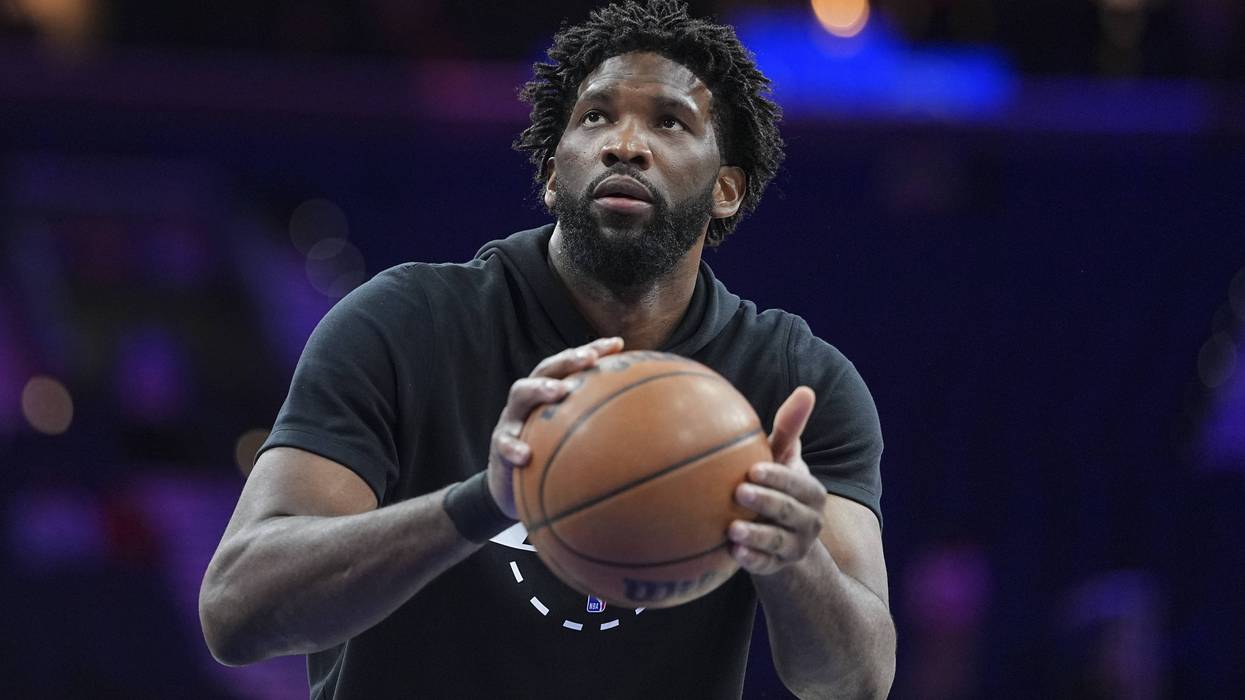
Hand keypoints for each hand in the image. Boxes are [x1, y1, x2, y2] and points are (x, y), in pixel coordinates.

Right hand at [487, 337, 623, 517]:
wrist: (510, 487)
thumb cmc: (551, 456)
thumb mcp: (574, 439)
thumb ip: (602, 429)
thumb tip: (652, 433)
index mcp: (550, 392)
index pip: (571, 364)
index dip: (592, 350)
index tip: (617, 344)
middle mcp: (530, 399)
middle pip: (546, 368)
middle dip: (568, 360)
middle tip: (590, 360)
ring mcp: (511, 419)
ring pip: (520, 394)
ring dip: (540, 389)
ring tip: (559, 392)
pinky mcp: (498, 445)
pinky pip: (503, 444)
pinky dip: (514, 447)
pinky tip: (526, 456)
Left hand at [728, 386, 826, 575]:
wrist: (783, 537)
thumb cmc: (777, 486)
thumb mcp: (782, 459)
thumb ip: (790, 429)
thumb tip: (807, 390)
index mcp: (810, 493)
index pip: (797, 483)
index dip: (778, 478)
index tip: (753, 469)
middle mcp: (808, 521)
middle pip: (789, 511)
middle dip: (767, 502)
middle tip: (739, 491)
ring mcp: (792, 546)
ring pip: (777, 542)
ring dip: (756, 536)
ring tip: (732, 530)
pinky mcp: (775, 567)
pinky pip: (764, 566)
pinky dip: (750, 561)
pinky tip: (731, 554)